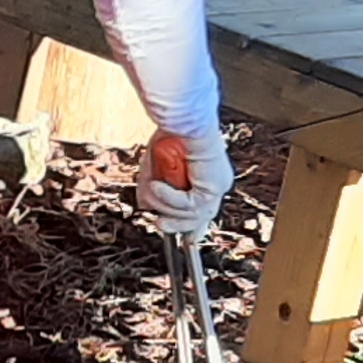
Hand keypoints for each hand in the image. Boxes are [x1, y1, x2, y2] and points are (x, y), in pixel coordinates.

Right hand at [138, 125, 231, 239]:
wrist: (183, 121)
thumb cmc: (173, 134)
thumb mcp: (155, 168)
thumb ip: (152, 190)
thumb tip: (146, 205)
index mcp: (206, 178)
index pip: (202, 210)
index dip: (192, 228)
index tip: (186, 241)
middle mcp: (215, 184)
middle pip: (199, 218)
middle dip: (177, 225)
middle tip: (161, 224)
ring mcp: (216, 187)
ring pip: (191, 214)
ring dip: (166, 204)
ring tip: (153, 187)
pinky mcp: (212, 187)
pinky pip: (188, 204)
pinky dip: (169, 197)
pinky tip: (159, 185)